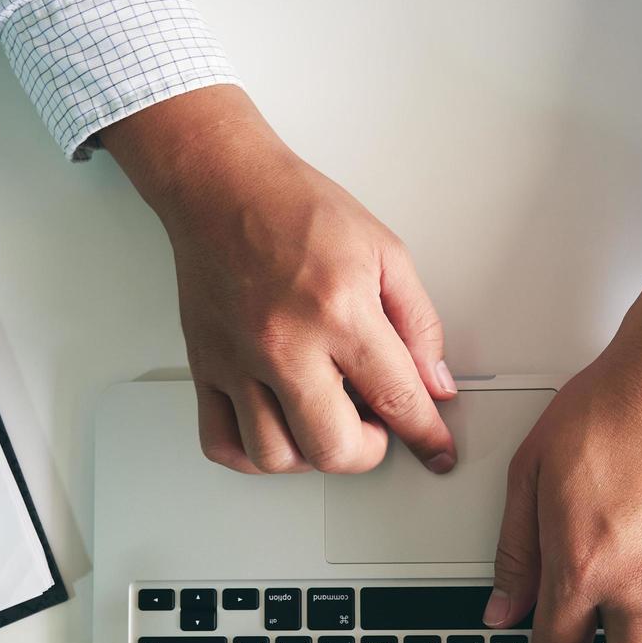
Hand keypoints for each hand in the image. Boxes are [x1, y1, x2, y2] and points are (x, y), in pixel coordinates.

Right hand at [101, 86, 457, 473]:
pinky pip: (221, 443)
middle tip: (376, 427)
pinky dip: (253, 456)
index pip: (397, 399)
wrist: (223, 186)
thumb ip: (419, 323)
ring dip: (312, 455)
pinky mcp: (206, 367)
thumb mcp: (385, 252)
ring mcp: (238, 361)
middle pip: (333, 447)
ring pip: (275, 457)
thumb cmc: (296, 208)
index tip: (436, 451)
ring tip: (327, 422)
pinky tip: (278, 431)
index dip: (426, 436)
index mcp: (340, 311)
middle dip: (369, 451)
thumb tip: (435, 383)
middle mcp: (285, 343)